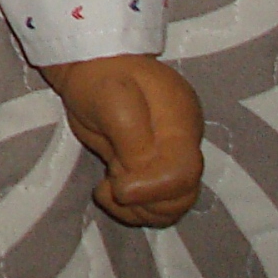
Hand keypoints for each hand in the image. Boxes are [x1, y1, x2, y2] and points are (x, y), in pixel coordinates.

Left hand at [39, 53, 203, 225]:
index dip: (153, 188)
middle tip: (111, 183)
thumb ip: (129, 135)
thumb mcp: (110, 97)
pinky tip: (109, 191)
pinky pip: (156, 204)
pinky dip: (133, 209)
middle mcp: (184, 145)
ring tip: (107, 188)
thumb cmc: (100, 77)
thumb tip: (137, 177)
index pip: (183, 172)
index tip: (118, 186)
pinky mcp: (155, 171)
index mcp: (180, 122)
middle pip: (183, 195)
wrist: (94, 67)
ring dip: (138, 210)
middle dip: (146, 202)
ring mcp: (172, 159)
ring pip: (172, 206)